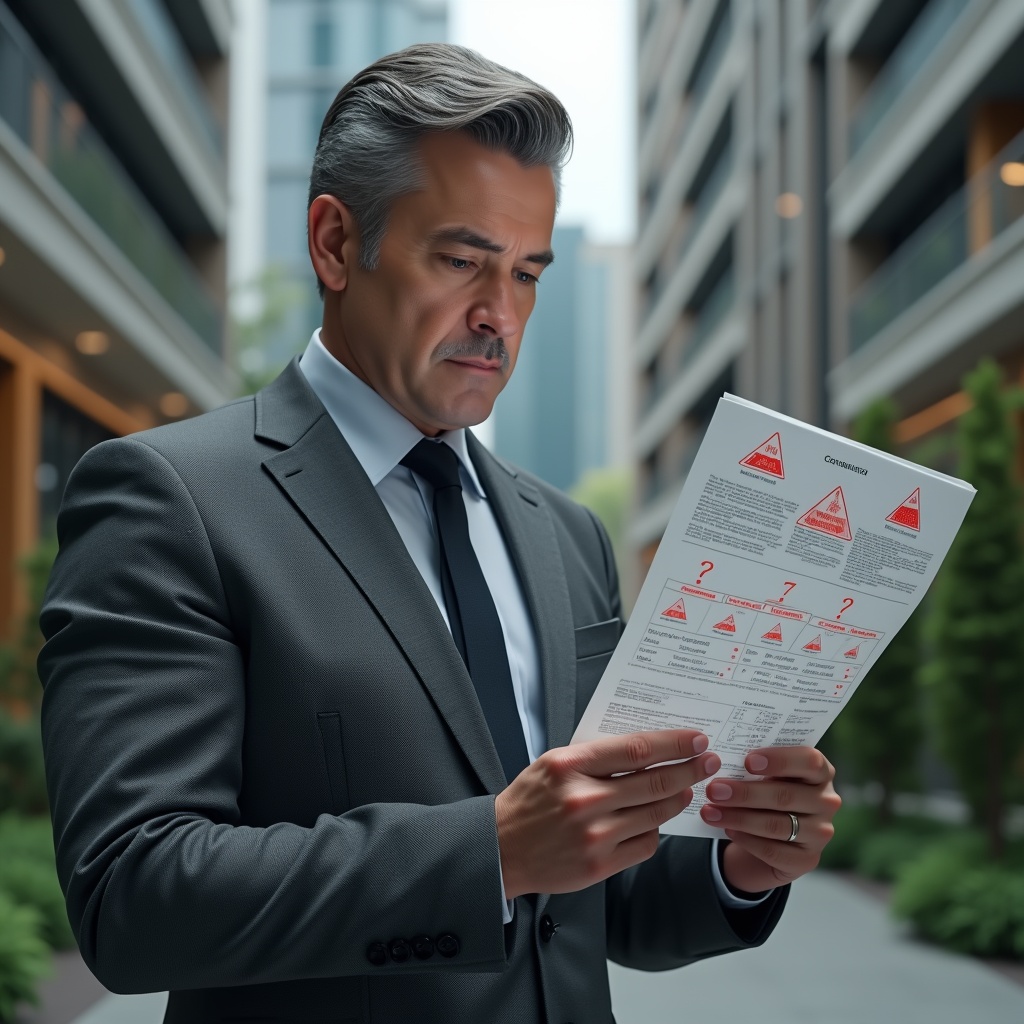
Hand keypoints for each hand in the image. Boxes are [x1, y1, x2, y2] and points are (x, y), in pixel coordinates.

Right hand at [495, 730, 719, 899]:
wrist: (501, 848)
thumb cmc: (529, 801)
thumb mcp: (554, 764)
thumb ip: (595, 757)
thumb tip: (645, 750)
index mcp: (571, 766)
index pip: (636, 749)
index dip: (673, 744)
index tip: (696, 739)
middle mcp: (584, 799)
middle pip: (653, 782)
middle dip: (688, 770)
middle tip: (707, 762)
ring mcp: (594, 835)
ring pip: (655, 814)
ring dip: (678, 799)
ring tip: (686, 790)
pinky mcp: (599, 865)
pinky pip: (645, 844)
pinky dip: (654, 830)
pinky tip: (653, 821)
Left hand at [699, 746, 840, 893]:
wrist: (771, 834)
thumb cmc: (767, 790)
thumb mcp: (767, 774)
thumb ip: (756, 766)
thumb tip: (718, 760)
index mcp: (821, 771)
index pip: (810, 761)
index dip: (780, 760)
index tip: (748, 761)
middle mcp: (827, 801)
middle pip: (786, 796)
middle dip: (745, 793)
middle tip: (713, 790)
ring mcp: (821, 833)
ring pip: (777, 825)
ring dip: (739, 818)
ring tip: (709, 811)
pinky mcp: (807, 860)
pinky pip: (773, 851)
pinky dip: (746, 840)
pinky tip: (727, 829)